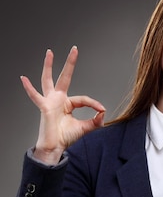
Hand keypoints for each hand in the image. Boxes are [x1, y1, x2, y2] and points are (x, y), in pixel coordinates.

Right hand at [20, 46, 105, 163]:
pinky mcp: (44, 107)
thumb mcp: (85, 128)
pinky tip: (23, 78)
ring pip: (48, 80)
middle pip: (65, 77)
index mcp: (67, 104)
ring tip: (50, 53)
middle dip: (70, 63)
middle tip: (74, 49)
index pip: (83, 98)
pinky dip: (29, 88)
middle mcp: (58, 99)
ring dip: (49, 66)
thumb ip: (95, 121)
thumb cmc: (66, 137)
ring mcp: (50, 101)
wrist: (55, 147)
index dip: (94, 104)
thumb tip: (104, 112)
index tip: (102, 110)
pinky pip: (35, 96)